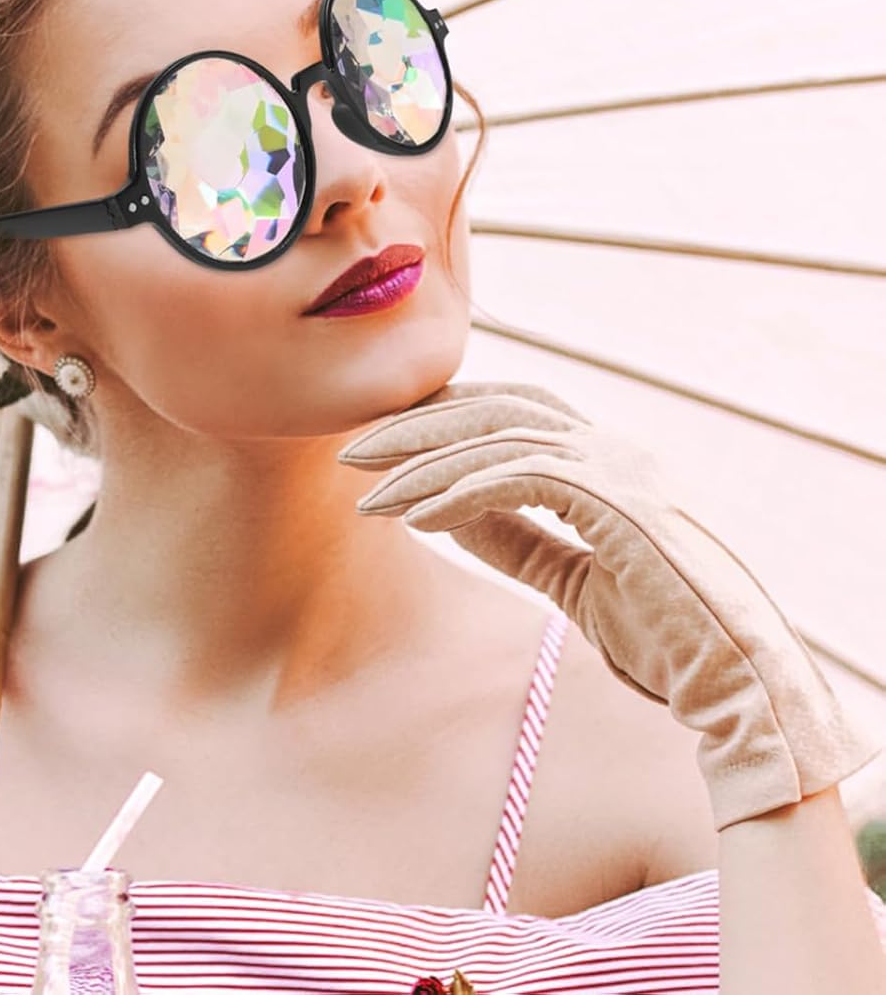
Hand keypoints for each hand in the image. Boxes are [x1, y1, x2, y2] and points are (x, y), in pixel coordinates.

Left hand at [340, 378, 880, 830]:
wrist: (742, 685)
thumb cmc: (664, 638)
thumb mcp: (570, 577)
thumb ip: (515, 537)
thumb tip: (443, 510)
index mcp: (609, 458)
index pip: (510, 411)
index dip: (442, 418)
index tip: (382, 441)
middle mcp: (615, 449)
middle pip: (494, 409)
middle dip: (417, 426)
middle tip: (351, 451)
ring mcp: (621, 469)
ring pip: (496, 438)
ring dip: (422, 464)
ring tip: (364, 491)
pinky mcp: (619, 503)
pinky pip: (517, 478)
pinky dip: (459, 493)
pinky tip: (414, 517)